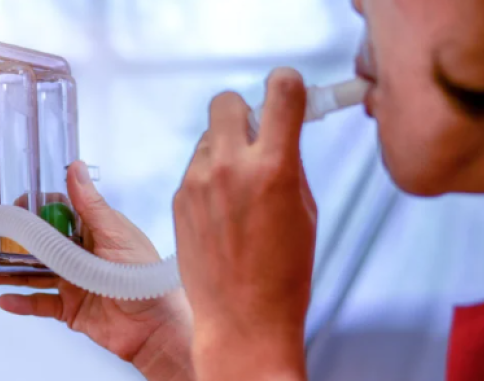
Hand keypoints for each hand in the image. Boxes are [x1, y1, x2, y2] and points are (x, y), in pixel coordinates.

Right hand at [0, 161, 193, 380]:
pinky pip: (39, 304)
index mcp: (92, 231)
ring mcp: (73, 282)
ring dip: (7, 272)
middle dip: (12, 242)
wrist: (156, 327)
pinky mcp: (70, 309)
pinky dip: (20, 303)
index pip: (56, 213)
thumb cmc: (145, 278)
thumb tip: (75, 166)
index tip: (12, 208)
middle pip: (38, 244)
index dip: (33, 209)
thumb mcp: (116, 234)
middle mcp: (80, 255)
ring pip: (32, 274)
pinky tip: (2, 298)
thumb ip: (90, 204)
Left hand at [173, 68, 315, 380]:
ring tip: (238, 191)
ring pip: (210, 137)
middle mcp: (229, 168)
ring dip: (225, 150)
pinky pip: (196, 168)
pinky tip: (221, 212)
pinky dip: (209, 177)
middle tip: (255, 138)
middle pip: (226, 101)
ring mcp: (197, 182)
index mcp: (272, 168)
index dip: (287, 85)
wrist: (242, 319)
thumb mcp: (305, 211)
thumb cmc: (283, 274)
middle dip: (243, 113)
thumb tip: (279, 132)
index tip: (288, 91)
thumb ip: (289, 163)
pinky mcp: (178, 198)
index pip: (280, 91)